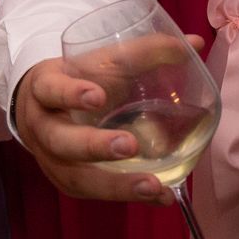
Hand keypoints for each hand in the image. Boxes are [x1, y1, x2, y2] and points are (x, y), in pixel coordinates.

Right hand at [13, 54, 184, 206]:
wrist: (43, 108)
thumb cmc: (78, 79)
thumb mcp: (100, 61)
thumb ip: (143, 52)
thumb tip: (196, 43)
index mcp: (45, 88)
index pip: (50, 89)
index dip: (69, 93)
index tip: (97, 95)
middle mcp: (42, 128)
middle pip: (60, 140)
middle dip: (94, 146)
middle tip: (129, 145)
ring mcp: (51, 160)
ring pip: (76, 178)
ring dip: (116, 184)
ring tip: (153, 185)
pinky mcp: (68, 182)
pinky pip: (95, 193)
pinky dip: (127, 195)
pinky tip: (159, 195)